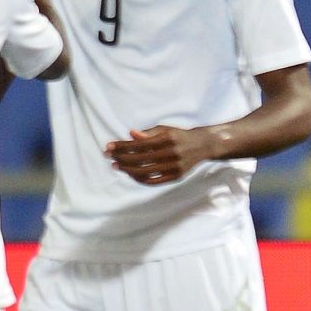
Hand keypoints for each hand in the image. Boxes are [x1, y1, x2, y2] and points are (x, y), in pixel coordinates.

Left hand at [105, 126, 219, 184]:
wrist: (203, 145)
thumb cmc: (179, 136)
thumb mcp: (165, 130)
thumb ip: (148, 133)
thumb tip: (130, 134)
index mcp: (168, 139)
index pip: (139, 144)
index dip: (122, 146)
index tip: (108, 146)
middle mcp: (172, 153)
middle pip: (140, 159)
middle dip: (120, 157)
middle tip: (108, 156)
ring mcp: (175, 166)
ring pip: (145, 172)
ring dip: (126, 170)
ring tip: (116, 165)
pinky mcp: (177, 176)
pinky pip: (153, 181)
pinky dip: (139, 178)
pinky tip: (130, 174)